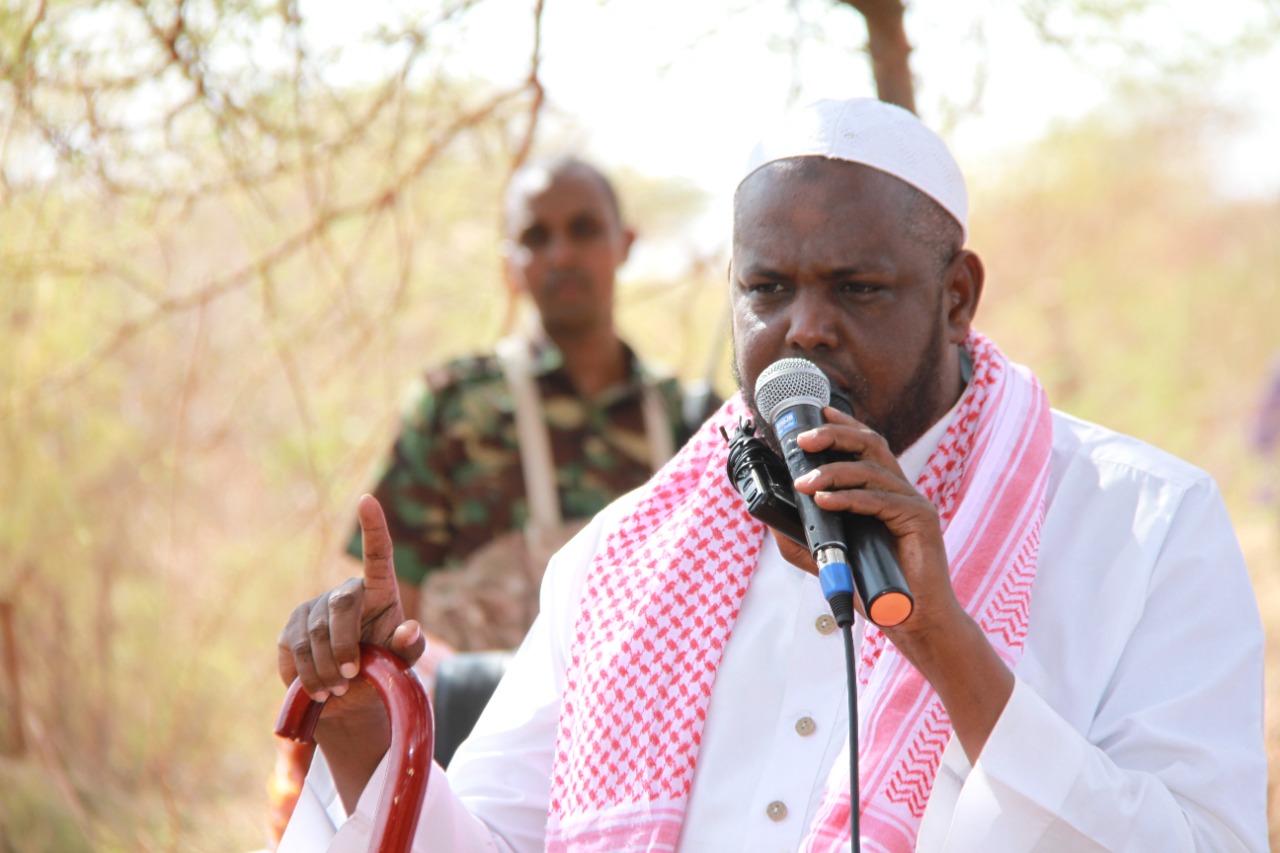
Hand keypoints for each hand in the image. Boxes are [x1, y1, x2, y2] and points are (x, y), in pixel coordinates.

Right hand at [277, 494, 426, 711]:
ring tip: (337, 690)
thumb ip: (410, 647)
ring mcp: (314, 606)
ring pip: (314, 635)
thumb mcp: (402, 662)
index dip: (373, 527)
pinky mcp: (291, 625)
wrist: (347, 695)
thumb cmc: (381, 669)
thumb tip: (410, 628)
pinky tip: (316, 689)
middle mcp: (345, 591)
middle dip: (344, 646)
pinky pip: (294, 649)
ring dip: (325, 669)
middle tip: (350, 677)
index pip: (378, 553)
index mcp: (380, 591)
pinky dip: (305, 675)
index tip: (368, 500)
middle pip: (340, 606)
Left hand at [778, 406, 966, 642]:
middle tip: (802, 440)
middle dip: (834, 436)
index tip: (813, 415)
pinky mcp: (921, 520)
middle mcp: (900, 490)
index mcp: (882, 492)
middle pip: (870, 444)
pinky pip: (881, 500)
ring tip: (805, 484)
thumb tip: (770, 520)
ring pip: (872, 469)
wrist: (911, 620)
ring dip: (834, 472)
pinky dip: (850, 497)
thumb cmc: (874, 588)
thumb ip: (803, 539)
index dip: (841, 426)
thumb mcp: (829, 559)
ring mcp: (913, 503)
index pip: (864, 446)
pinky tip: (825, 501)